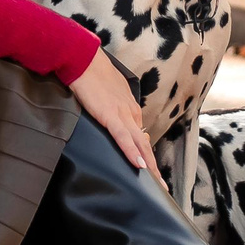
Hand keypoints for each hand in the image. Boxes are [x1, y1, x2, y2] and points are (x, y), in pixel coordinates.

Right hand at [70, 51, 152, 172]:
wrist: (81, 57)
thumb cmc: (89, 71)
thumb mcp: (104, 90)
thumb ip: (110, 104)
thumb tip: (108, 115)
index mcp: (128, 106)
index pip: (139, 135)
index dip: (145, 154)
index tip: (150, 171)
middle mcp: (129, 111)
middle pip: (144, 144)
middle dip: (153, 167)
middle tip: (162, 187)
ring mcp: (122, 113)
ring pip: (139, 144)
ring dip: (149, 166)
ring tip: (157, 184)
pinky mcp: (109, 115)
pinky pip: (123, 138)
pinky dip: (132, 152)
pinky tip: (139, 166)